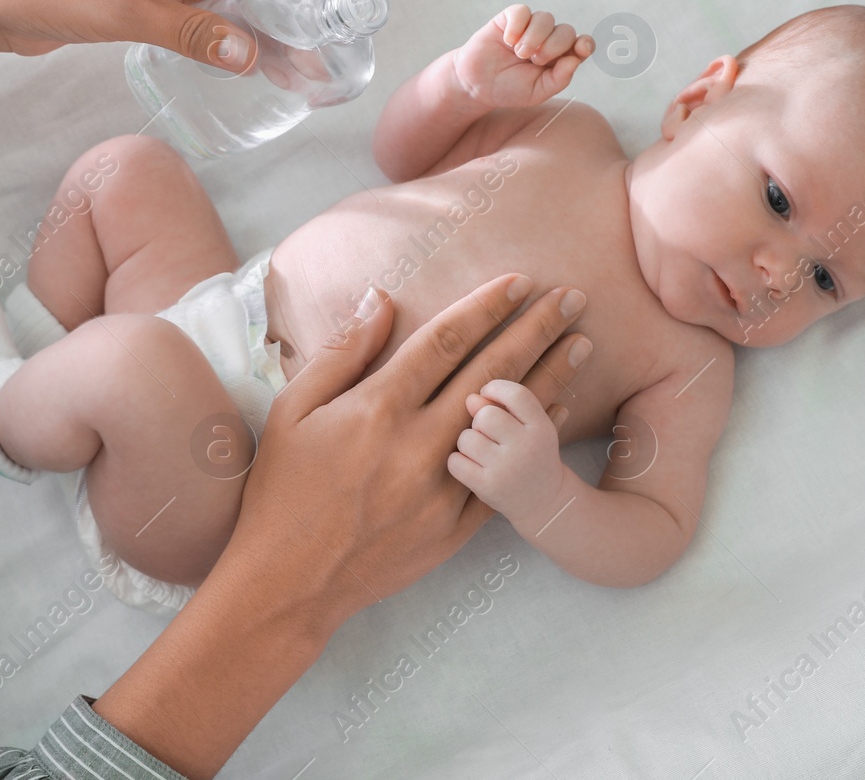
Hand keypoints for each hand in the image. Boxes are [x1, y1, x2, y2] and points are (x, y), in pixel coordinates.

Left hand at [0, 0, 318, 123]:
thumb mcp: (127, 12)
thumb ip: (193, 35)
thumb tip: (250, 56)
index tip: (333, 7)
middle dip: (286, 13)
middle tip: (319, 52)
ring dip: (259, 30)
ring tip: (295, 67)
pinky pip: (202, 15)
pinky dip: (227, 37)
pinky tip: (247, 64)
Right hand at [229, 275, 590, 618]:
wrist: (288, 581)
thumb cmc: (281, 491)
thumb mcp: (291, 411)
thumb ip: (340, 352)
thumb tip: (379, 298)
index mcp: (377, 408)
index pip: (445, 342)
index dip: (486, 307)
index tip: (519, 283)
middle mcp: (417, 444)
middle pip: (492, 374)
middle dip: (536, 330)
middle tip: (572, 298)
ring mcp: (441, 488)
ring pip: (509, 422)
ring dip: (550, 378)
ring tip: (583, 344)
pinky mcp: (453, 527)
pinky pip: (505, 474)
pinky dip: (533, 441)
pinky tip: (560, 412)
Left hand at [450, 378, 568, 524]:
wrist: (546, 501)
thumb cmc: (532, 455)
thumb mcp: (531, 428)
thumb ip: (504, 407)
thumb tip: (471, 399)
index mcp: (541, 427)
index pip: (516, 394)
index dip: (496, 388)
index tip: (489, 395)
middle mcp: (527, 447)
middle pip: (485, 415)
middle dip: (479, 421)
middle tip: (488, 434)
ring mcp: (507, 469)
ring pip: (466, 438)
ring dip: (467, 443)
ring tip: (481, 453)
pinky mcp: (489, 488)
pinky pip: (455, 462)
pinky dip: (458, 462)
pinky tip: (471, 467)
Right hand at [451, 4, 594, 108]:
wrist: (477, 84)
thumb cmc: (509, 89)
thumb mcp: (537, 92)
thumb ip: (559, 79)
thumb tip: (575, 61)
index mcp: (559, 58)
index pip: (581, 45)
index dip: (585, 44)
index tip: (581, 49)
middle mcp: (548, 39)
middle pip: (566, 30)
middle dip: (554, 45)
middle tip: (535, 60)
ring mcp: (530, 27)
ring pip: (546, 18)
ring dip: (535, 36)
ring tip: (519, 53)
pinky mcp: (510, 19)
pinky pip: (522, 11)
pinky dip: (518, 25)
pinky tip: (508, 41)